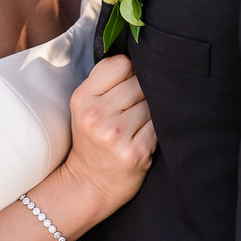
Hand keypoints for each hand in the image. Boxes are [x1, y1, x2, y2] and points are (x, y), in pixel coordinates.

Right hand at [62, 54, 155, 222]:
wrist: (89, 184)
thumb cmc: (92, 139)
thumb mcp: (85, 107)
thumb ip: (106, 81)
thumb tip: (145, 56)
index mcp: (82, 98)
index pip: (121, 64)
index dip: (130, 73)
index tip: (127, 87)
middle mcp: (96, 115)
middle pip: (139, 83)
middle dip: (142, 95)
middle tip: (132, 112)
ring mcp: (115, 135)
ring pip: (152, 105)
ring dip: (151, 114)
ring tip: (137, 127)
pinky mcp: (134, 152)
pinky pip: (158, 127)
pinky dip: (156, 132)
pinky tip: (143, 140)